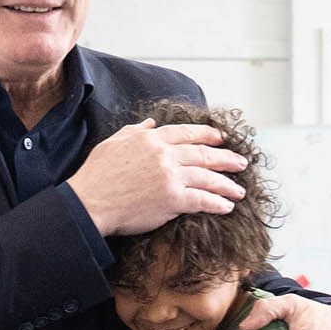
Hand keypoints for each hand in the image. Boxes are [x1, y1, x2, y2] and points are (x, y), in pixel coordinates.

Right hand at [67, 119, 248, 236]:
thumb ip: (134, 130)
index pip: (187, 133)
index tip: (221, 138)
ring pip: (207, 177)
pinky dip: (217, 203)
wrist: (89, 202)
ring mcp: (170, 176)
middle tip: (241, 163)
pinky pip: (202, 200)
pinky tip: (226, 207)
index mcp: (151, 139)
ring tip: (239, 191)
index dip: (208, 135)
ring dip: (227, 185)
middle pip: (204, 154)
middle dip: (226, 159)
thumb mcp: (113, 143)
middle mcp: (164, 154)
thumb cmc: (96, 175)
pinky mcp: (172, 199)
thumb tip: (150, 122)